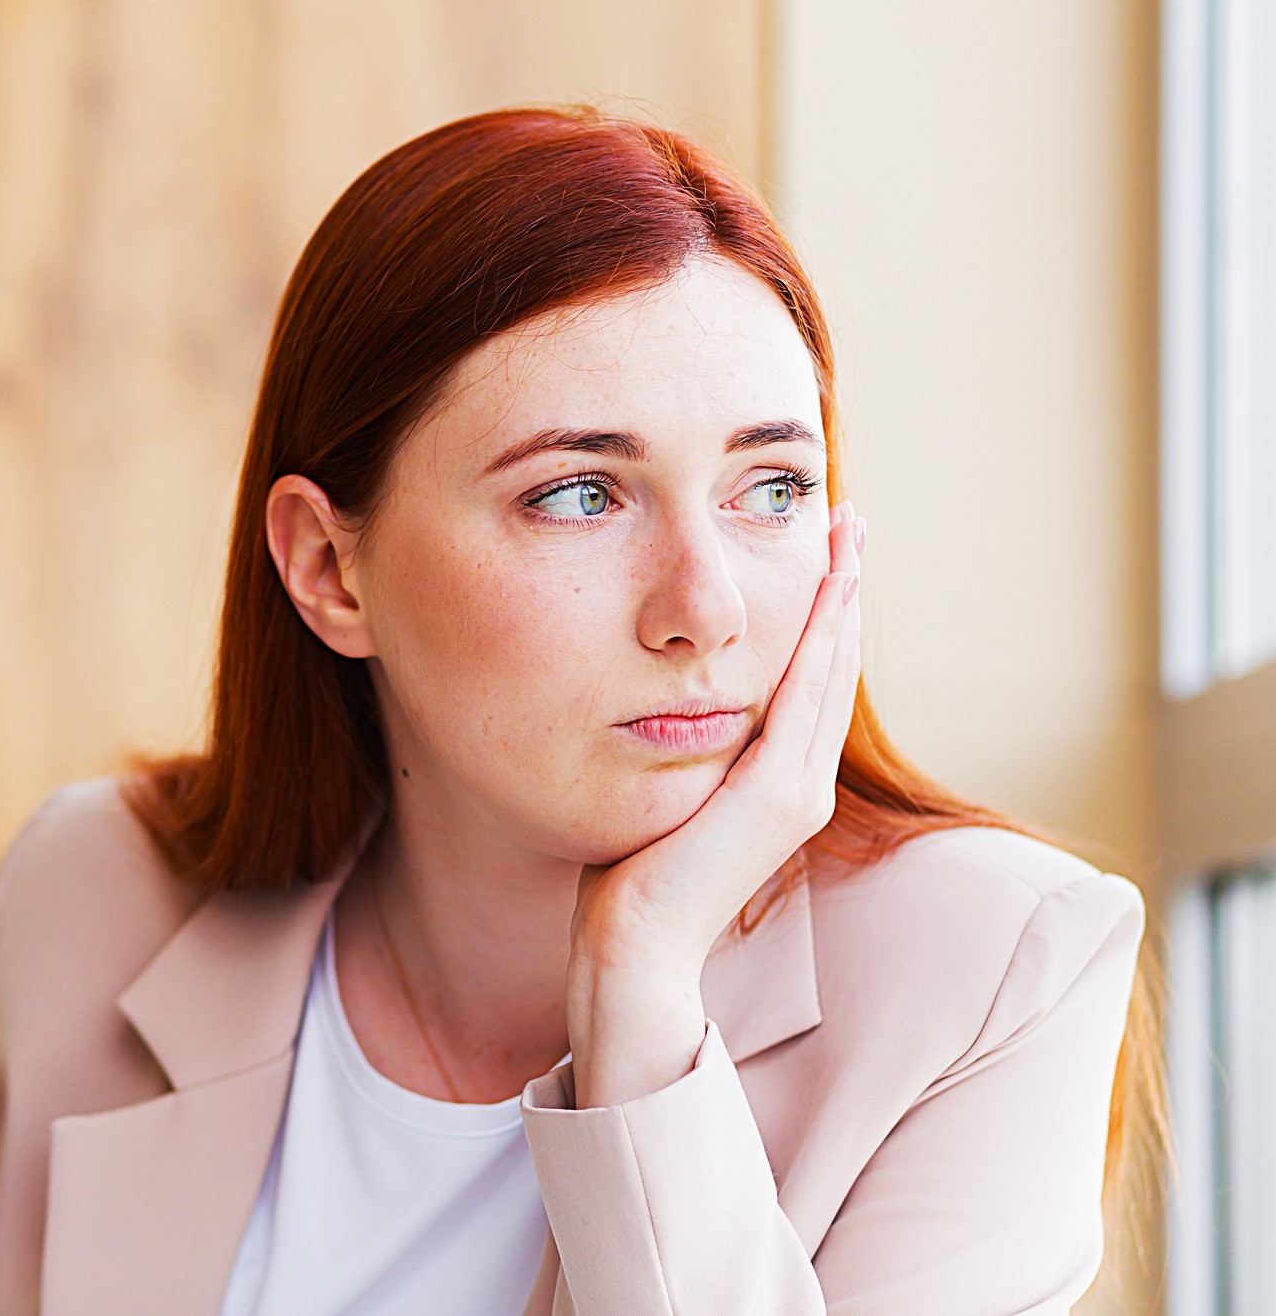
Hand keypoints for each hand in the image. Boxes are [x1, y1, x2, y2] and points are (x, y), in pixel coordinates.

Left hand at [567, 500, 865, 1106]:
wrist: (629, 954)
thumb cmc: (624, 883)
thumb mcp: (655, 793)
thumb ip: (669, 749)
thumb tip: (643, 700)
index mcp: (773, 784)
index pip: (805, 681)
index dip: (817, 615)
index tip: (818, 553)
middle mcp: (799, 784)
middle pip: (830, 665)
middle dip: (841, 589)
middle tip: (849, 519)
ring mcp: (796, 792)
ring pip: (829, 672)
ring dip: (842, 599)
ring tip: (848, 533)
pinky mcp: (779, 798)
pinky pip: (806, 699)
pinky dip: (821, 641)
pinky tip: (829, 590)